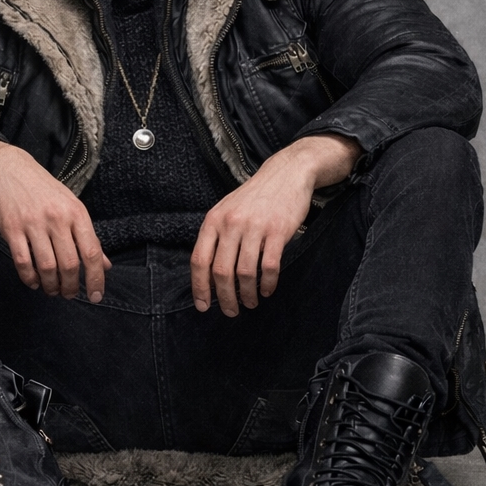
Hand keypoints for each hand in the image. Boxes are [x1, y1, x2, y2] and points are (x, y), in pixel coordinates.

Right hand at [0, 137, 109, 301]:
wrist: (9, 168)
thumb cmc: (43, 190)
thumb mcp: (71, 207)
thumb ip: (87, 236)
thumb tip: (105, 265)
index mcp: (76, 213)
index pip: (92, 252)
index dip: (96, 279)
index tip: (96, 296)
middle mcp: (57, 218)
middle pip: (69, 264)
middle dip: (71, 286)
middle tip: (69, 294)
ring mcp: (33, 223)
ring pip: (47, 266)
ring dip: (51, 286)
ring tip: (52, 290)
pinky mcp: (12, 229)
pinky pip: (22, 261)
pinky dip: (29, 277)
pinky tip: (34, 281)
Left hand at [192, 133, 360, 315]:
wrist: (286, 174)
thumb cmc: (254, 197)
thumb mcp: (226, 210)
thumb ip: (216, 237)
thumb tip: (207, 274)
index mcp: (213, 221)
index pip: (199, 260)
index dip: (199, 287)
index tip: (202, 305)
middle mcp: (230, 224)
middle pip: (220, 271)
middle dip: (224, 297)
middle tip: (230, 311)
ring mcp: (254, 227)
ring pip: (245, 272)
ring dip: (247, 294)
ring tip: (250, 303)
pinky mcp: (278, 231)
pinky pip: (269, 266)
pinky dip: (267, 283)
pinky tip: (267, 290)